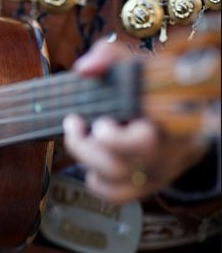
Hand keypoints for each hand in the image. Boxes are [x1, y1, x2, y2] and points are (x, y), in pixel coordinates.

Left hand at [62, 40, 206, 203]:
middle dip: (87, 146)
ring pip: (118, 181)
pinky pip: (117, 195)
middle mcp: (171, 150)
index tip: (97, 123)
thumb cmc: (152, 90)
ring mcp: (161, 171)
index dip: (115, 140)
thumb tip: (85, 68)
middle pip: (125, 164)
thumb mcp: (138, 66)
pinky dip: (97, 180)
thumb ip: (111, 57)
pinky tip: (93, 161)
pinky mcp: (150, 186)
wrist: (180, 117)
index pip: (148, 138)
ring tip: (79, 136)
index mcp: (173, 117)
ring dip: (87, 159)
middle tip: (73, 124)